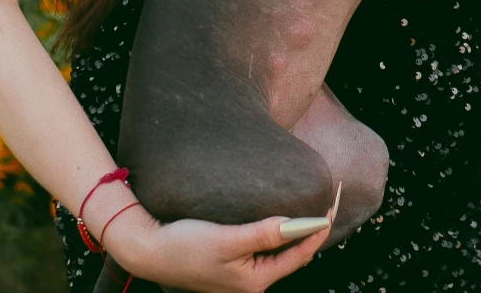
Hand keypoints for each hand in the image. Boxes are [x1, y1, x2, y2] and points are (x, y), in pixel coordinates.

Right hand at [100, 203, 331, 291]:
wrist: (147, 251)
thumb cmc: (184, 246)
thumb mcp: (228, 239)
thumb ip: (264, 233)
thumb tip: (300, 223)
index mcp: (255, 282)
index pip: (300, 253)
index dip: (319, 227)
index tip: (332, 201)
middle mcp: (252, 283)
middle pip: (294, 254)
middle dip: (312, 228)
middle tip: (328, 198)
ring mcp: (241, 276)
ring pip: (280, 252)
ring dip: (296, 231)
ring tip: (312, 205)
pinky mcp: (232, 266)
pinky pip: (265, 250)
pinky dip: (278, 233)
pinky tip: (280, 218)